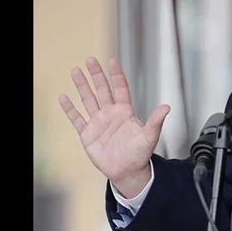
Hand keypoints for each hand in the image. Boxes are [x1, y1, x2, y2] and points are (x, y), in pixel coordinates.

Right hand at [59, 57, 169, 197]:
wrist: (128, 170)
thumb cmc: (140, 153)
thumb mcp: (150, 136)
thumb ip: (156, 121)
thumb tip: (167, 107)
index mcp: (125, 111)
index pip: (120, 88)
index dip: (116, 75)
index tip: (112, 61)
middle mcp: (110, 114)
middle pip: (102, 89)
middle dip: (96, 75)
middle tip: (90, 60)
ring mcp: (98, 122)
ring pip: (88, 100)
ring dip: (82, 86)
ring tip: (75, 71)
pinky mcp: (88, 134)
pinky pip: (77, 119)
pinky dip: (70, 109)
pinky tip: (64, 97)